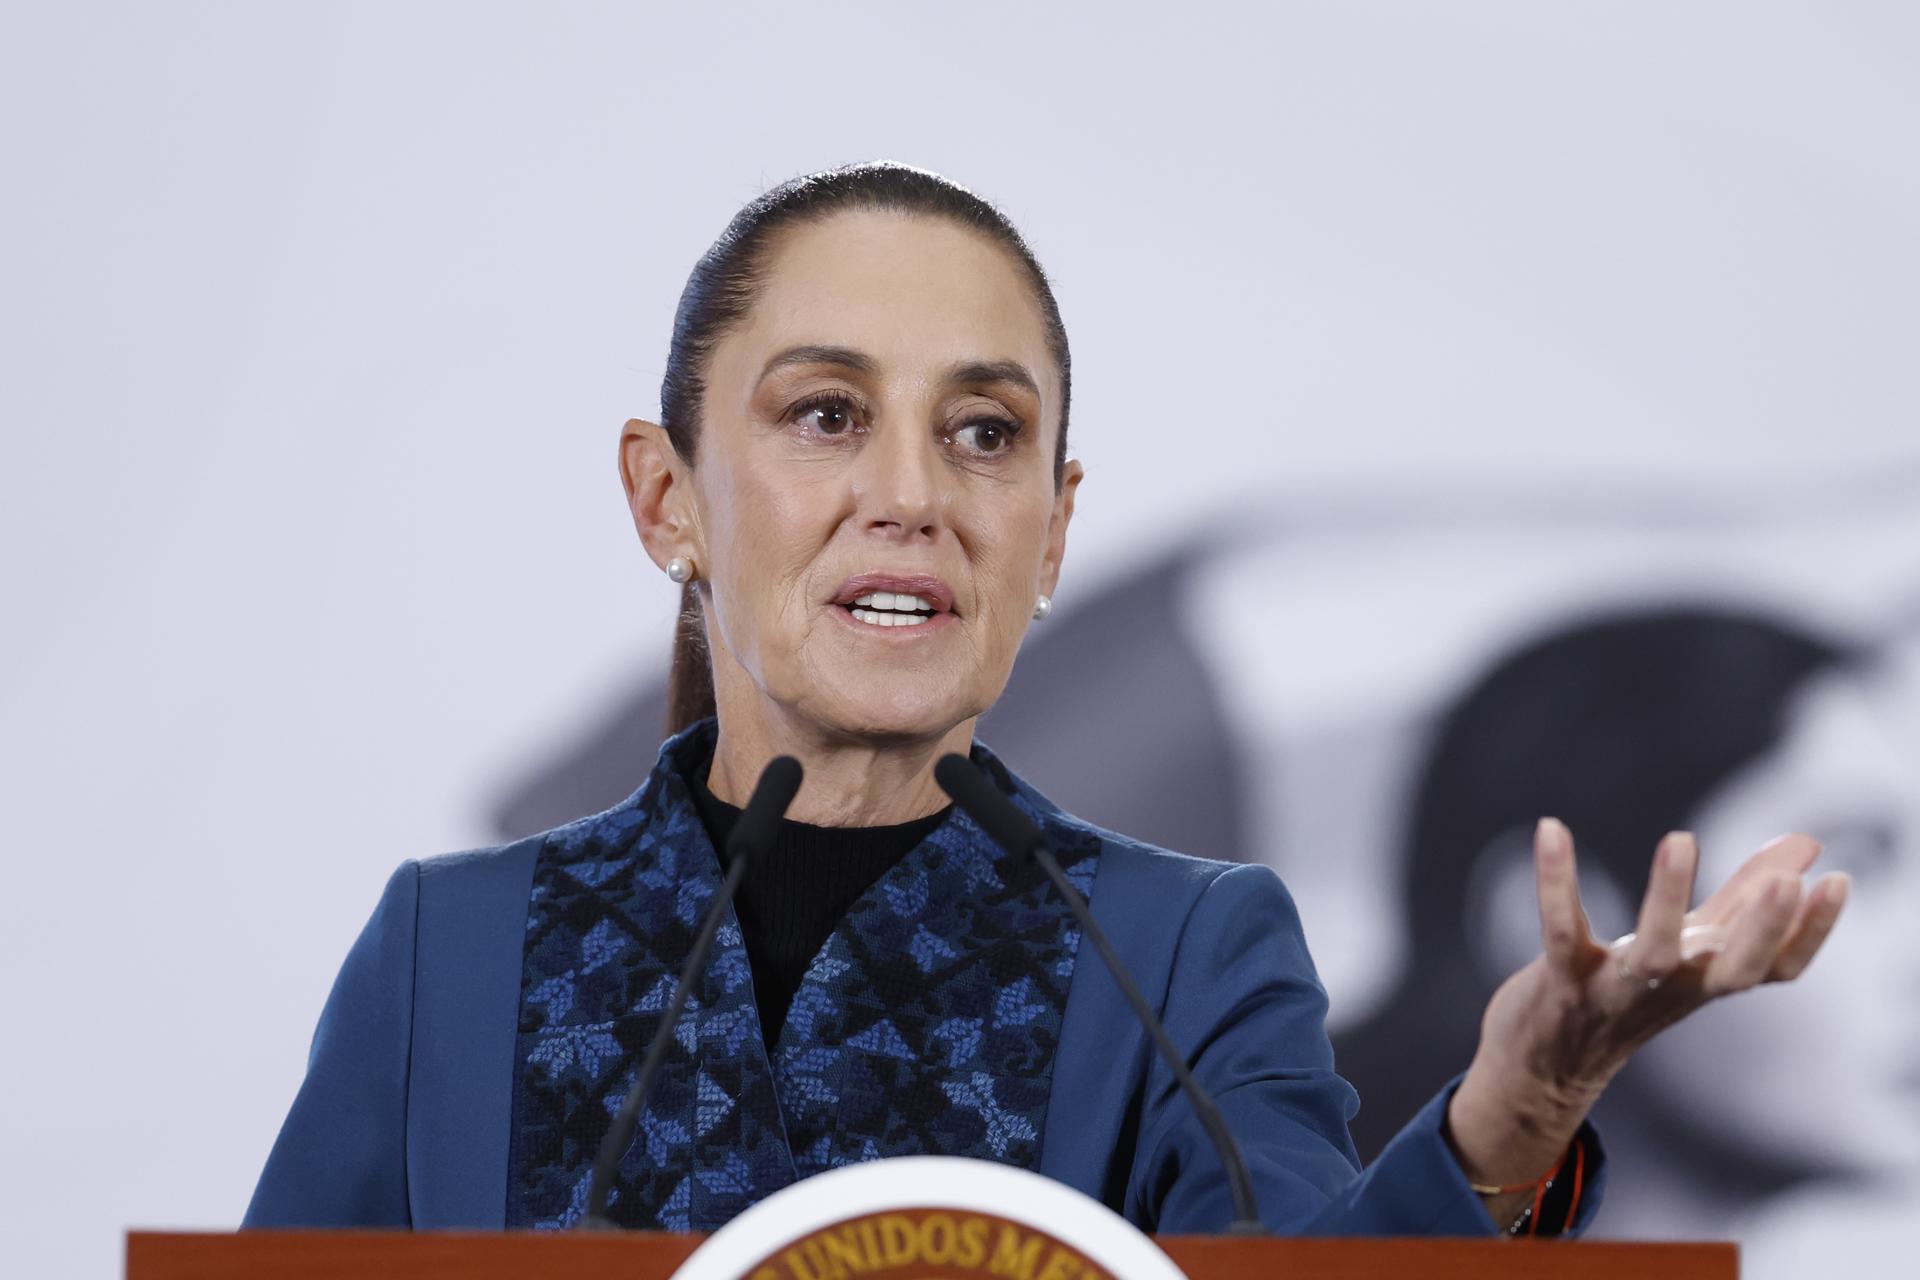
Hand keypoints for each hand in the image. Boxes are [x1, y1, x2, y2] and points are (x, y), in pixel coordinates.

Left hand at [1446, 818, 1848, 1204]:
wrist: (1543, 1067)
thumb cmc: (1629, 993)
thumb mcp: (1691, 947)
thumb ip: (1744, 896)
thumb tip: (1808, 842)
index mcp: (1708, 980)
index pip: (1778, 969)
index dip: (1812, 934)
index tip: (1839, 881)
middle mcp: (1672, 991)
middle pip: (1732, 975)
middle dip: (1764, 930)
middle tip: (1789, 882)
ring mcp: (1617, 991)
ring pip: (1651, 955)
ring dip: (1668, 899)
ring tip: (1682, 839)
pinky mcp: (1561, 980)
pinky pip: (1561, 930)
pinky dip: (1556, 881)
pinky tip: (1550, 827)